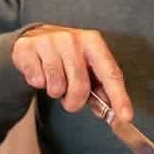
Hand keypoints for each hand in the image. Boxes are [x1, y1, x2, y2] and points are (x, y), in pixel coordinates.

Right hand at [12, 24, 132, 120]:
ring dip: (54, 91)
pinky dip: (38, 83)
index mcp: (92, 42)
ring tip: (53, 77)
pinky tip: (39, 70)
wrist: (35, 37)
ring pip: (56, 87)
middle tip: (69, 97)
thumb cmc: (65, 53)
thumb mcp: (86, 63)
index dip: (119, 97)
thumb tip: (111, 111)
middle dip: (74, 101)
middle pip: (80, 87)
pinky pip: (36, 81)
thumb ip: (100, 87)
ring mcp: (49, 42)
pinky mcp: (28, 48)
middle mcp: (72, 39)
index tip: (125, 117)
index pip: (110, 73)